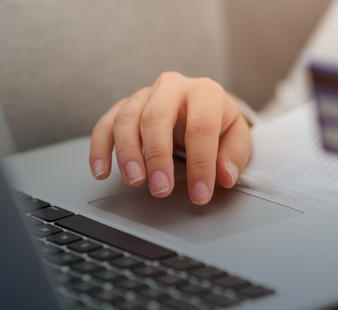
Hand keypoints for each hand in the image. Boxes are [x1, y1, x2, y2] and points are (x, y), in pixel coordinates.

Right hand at [89, 72, 251, 204]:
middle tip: (161, 189)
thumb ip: (234, 156)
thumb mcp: (237, 137)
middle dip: (158, 156)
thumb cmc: (218, 124)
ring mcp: (144, 96)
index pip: (202, 127)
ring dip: (127, 153)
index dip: (201, 163)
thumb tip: (224, 176)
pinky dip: (100, 148)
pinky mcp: (124, 107)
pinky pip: (106, 124)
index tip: (200, 195)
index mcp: (205, 93)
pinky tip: (101, 171)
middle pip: (157, 117)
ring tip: (135, 181)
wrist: (201, 106)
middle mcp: (172, 88)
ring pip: (127, 119)